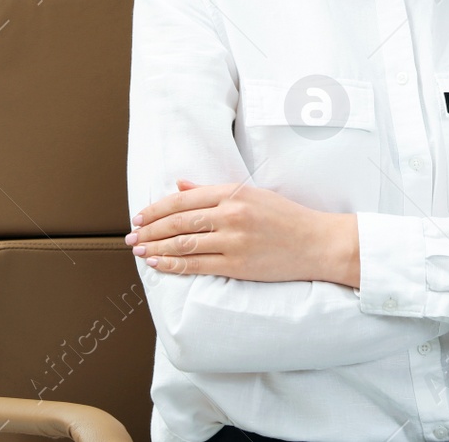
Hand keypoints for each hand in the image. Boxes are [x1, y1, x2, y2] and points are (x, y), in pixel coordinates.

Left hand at [126, 178, 355, 283]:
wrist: (317, 243)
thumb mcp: (253, 195)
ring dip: (156, 247)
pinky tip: (159, 264)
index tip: (140, 216)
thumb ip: (213, 191)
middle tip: (131, 236)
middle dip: (149, 229)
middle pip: (178, 221)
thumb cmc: (287, 218)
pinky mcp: (237, 264)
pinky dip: (173, 264)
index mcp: (235, 193)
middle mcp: (232, 214)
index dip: (157, 209)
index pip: (184, 199)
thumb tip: (180, 184)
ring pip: (183, 243)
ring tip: (139, 250)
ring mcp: (235, 240)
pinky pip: (196, 265)